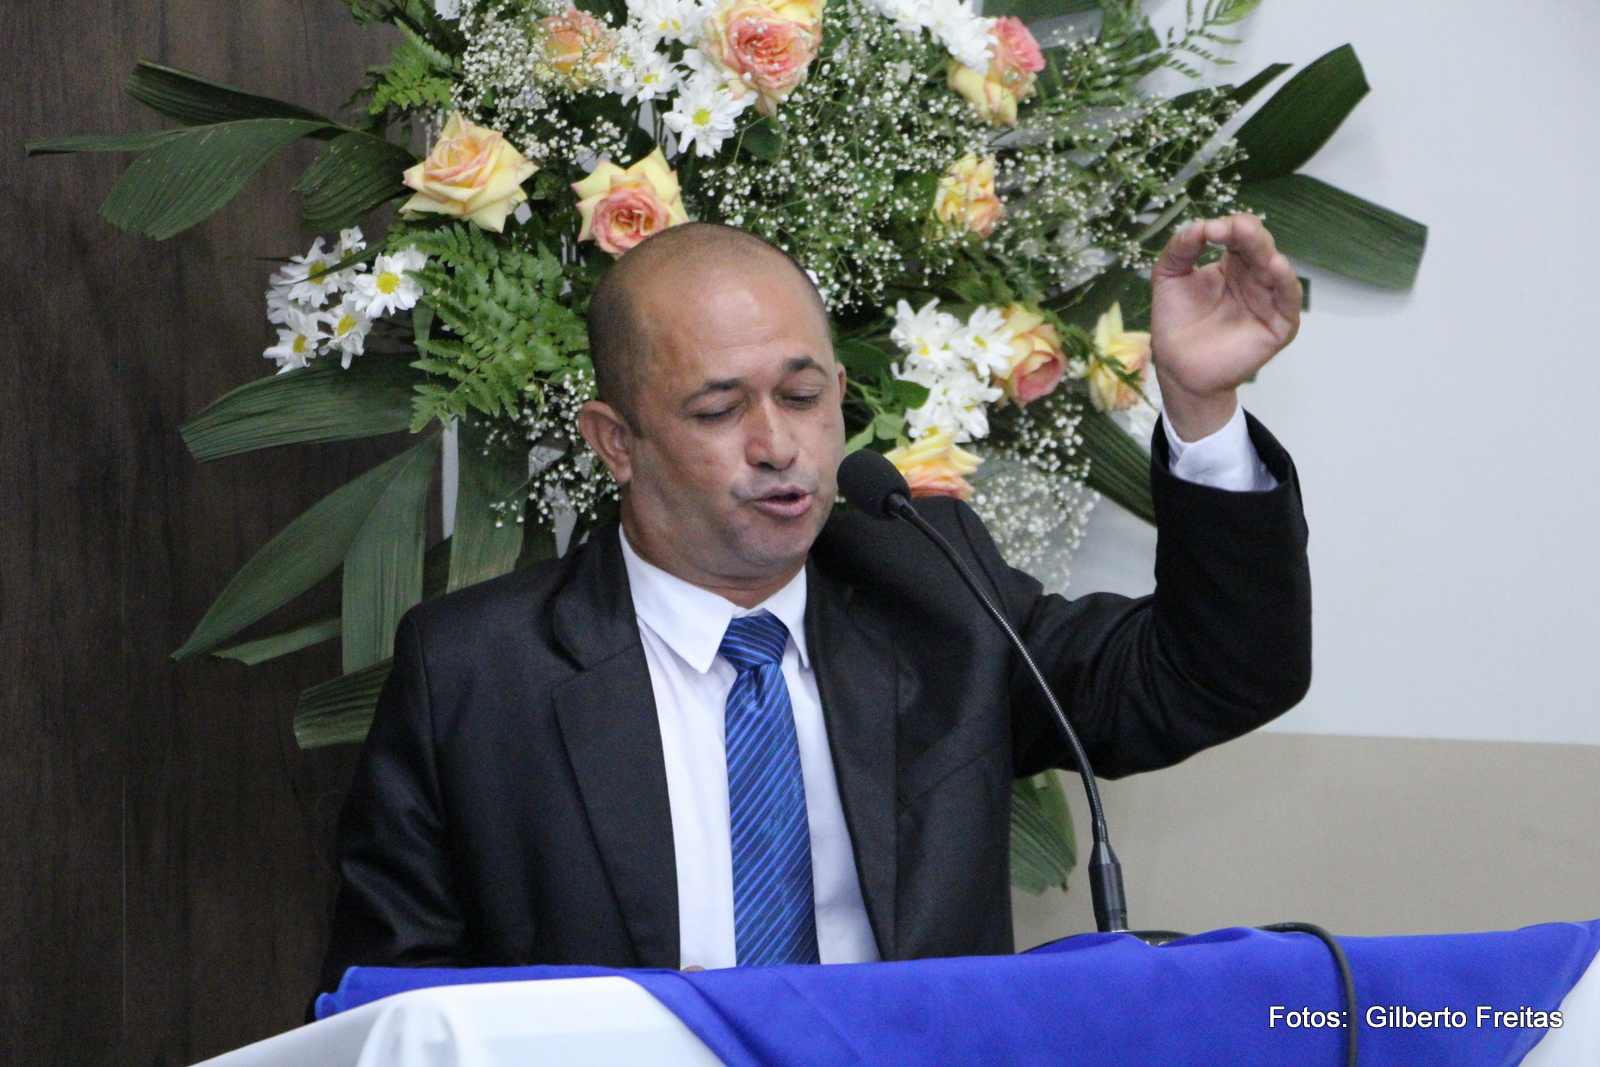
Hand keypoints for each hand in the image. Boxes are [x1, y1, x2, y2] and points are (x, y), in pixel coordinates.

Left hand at [1149, 213, 1301, 440]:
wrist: (1177, 367)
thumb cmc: (1175, 322)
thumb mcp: (1169, 277)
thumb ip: (1180, 248)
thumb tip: (1199, 224)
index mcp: (1231, 264)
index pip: (1238, 235)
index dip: (1227, 228)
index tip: (1207, 231)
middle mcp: (1253, 277)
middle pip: (1259, 246)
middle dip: (1247, 234)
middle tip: (1232, 229)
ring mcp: (1268, 299)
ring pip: (1276, 267)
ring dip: (1265, 250)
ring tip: (1251, 238)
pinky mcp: (1278, 323)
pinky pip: (1289, 298)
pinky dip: (1286, 280)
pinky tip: (1276, 266)